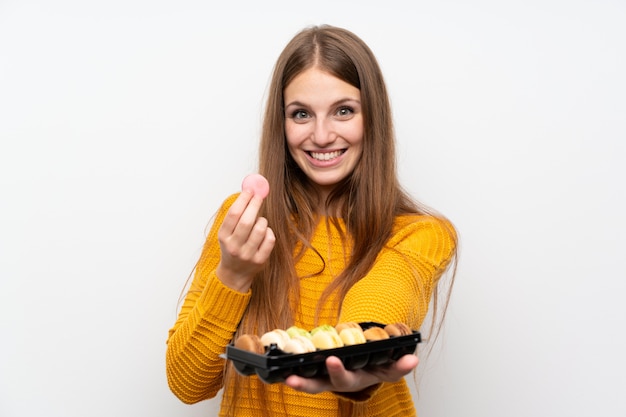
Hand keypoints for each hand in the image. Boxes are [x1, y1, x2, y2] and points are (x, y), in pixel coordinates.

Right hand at [216, 191, 274, 291]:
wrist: (234, 273)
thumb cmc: (232, 247)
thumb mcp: (227, 233)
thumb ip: (236, 215)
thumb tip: (249, 193)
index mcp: (223, 237)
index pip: (233, 214)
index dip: (243, 199)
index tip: (250, 190)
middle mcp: (234, 247)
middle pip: (247, 221)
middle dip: (255, 205)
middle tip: (259, 196)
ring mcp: (247, 255)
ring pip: (260, 229)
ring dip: (262, 220)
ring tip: (259, 221)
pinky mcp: (260, 261)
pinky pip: (270, 239)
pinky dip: (269, 232)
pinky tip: (264, 233)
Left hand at [284, 354, 418, 393]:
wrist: (364, 364)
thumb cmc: (375, 365)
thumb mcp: (388, 368)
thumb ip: (399, 366)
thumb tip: (414, 359)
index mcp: (353, 379)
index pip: (345, 378)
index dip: (337, 371)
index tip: (331, 360)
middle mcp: (336, 381)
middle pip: (320, 385)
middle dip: (307, 383)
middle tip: (292, 378)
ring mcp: (325, 377)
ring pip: (309, 383)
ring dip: (297, 381)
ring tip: (284, 377)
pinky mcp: (316, 370)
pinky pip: (302, 371)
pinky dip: (291, 370)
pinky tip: (277, 364)